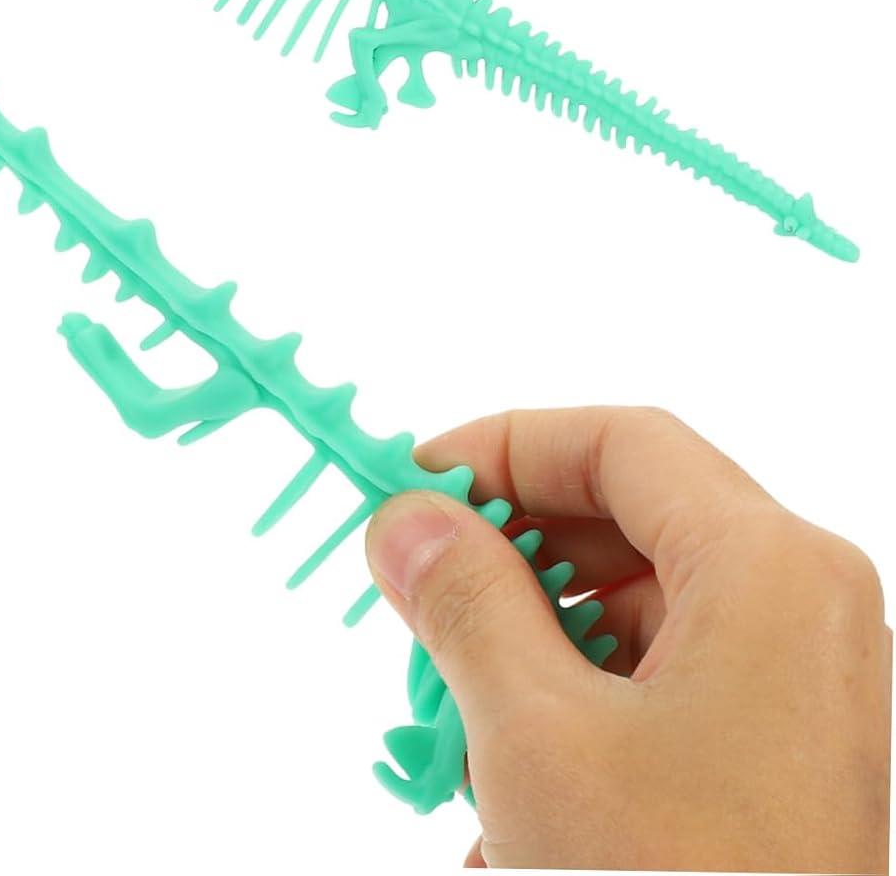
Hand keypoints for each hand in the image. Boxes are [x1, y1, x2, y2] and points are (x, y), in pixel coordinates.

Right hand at [365, 406, 890, 870]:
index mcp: (769, 570)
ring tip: (449, 696)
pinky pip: (656, 667)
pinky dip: (568, 687)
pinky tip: (504, 762)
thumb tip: (402, 519)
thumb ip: (461, 598)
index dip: (502, 445)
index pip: (619, 441)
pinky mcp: (773, 741)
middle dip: (507, 545)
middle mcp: (801, 604)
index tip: (409, 489)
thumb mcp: (534, 732)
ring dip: (526, 626)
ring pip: (633, 595)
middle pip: (628, 512)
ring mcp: (795, 677)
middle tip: (412, 586)